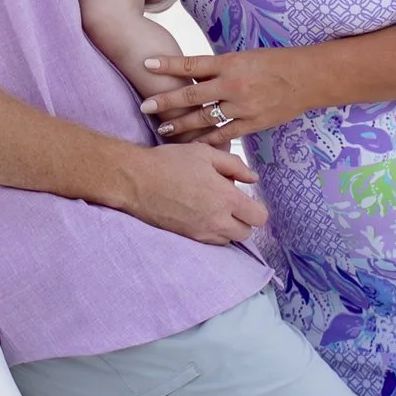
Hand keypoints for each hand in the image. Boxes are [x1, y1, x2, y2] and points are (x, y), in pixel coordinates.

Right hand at [116, 136, 265, 243]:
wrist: (136, 180)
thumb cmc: (170, 162)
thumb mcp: (205, 153)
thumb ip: (235, 165)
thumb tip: (252, 178)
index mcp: (226, 198)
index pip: (259, 217)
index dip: (257, 208)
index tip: (246, 198)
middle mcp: (217, 220)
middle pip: (246, 233)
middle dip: (243, 219)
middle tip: (230, 202)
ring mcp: (201, 233)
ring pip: (228, 239)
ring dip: (228, 227)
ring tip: (213, 207)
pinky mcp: (188, 238)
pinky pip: (210, 241)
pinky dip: (212, 232)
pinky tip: (200, 214)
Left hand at [139, 48, 309, 144]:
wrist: (306, 78)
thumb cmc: (275, 63)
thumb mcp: (245, 57)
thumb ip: (219, 68)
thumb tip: (192, 73)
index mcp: (230, 63)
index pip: (191, 64)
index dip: (167, 65)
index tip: (146, 64)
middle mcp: (233, 85)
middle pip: (192, 95)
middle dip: (166, 102)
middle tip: (146, 107)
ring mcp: (242, 107)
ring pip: (205, 119)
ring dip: (182, 125)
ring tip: (163, 130)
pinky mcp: (251, 123)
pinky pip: (224, 135)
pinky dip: (206, 141)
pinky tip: (192, 146)